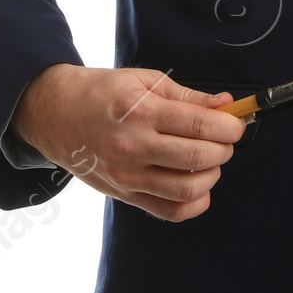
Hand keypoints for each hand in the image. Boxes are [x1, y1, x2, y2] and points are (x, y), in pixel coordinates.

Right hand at [11, 64, 245, 221]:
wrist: (55, 114)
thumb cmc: (101, 93)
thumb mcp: (145, 81)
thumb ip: (189, 96)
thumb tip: (227, 104)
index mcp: (141, 113)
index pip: (199, 125)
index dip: (229, 126)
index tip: (237, 123)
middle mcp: (133, 147)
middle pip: (198, 158)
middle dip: (224, 149)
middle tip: (225, 139)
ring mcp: (127, 176)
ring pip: (187, 190)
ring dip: (212, 176)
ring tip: (210, 160)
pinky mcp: (124, 195)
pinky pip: (169, 212)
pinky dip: (194, 204)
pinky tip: (198, 186)